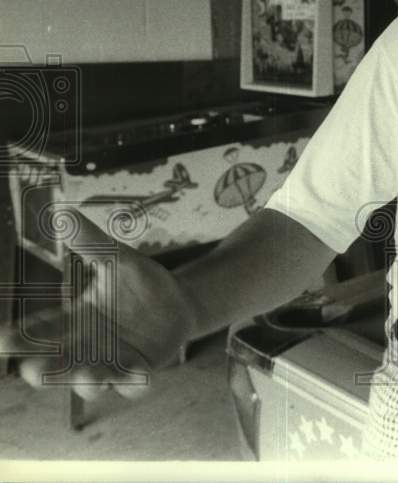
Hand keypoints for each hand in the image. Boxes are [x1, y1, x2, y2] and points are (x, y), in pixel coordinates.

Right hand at [0, 208, 199, 399]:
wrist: (180, 300)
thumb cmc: (140, 281)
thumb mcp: (116, 258)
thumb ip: (89, 241)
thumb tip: (62, 213)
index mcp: (74, 320)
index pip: (39, 331)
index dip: (19, 339)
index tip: (2, 341)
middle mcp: (87, 347)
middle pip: (56, 364)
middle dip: (43, 370)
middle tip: (32, 370)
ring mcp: (113, 361)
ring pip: (92, 380)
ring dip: (87, 383)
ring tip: (88, 378)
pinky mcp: (142, 369)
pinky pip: (134, 383)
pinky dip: (133, 384)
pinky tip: (136, 379)